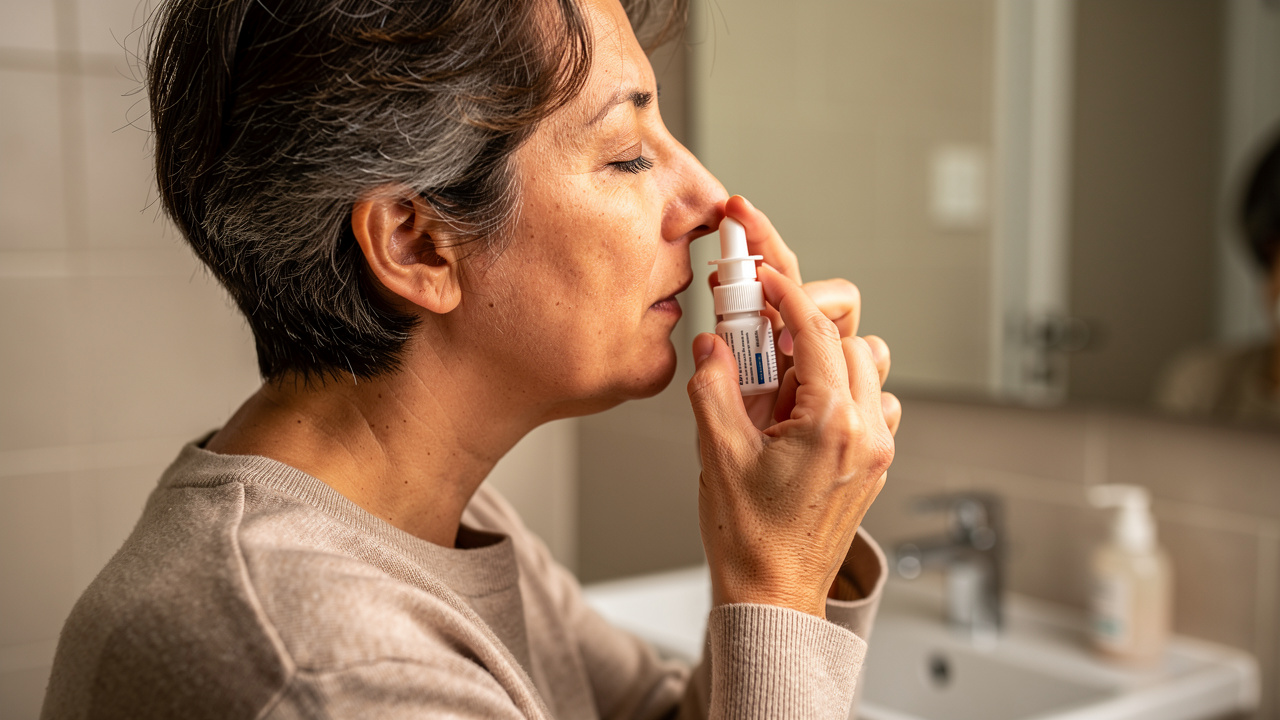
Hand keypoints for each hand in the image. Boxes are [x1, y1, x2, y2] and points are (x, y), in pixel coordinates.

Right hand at [688, 263, 896, 618]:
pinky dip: (841, 391)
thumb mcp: (718, 452)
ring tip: (779, 388)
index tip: (760, 269)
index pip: (817, 329)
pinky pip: (872, 401)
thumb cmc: (750, 539)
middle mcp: (868, 432)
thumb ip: (714, 385)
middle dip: (804, 326)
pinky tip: (799, 416)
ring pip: (869, 365)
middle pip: (851, 337)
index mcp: (833, 424)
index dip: (784, 290)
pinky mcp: (874, 461)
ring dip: (827, 359)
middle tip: (757, 340)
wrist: (773, 597)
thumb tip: (713, 343)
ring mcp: (877, 448)